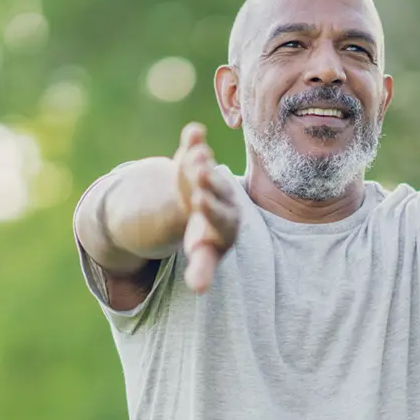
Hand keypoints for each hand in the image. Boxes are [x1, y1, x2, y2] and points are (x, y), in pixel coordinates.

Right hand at [173, 123, 239, 292]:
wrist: (198, 207)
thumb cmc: (205, 237)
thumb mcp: (204, 254)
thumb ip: (202, 270)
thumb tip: (199, 288)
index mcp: (226, 223)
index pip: (221, 218)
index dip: (212, 210)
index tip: (200, 201)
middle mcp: (223, 199)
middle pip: (216, 191)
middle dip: (209, 184)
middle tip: (203, 173)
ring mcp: (210, 179)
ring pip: (206, 170)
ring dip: (199, 161)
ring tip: (195, 152)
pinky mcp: (196, 163)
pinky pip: (195, 150)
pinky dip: (192, 141)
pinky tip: (193, 131)